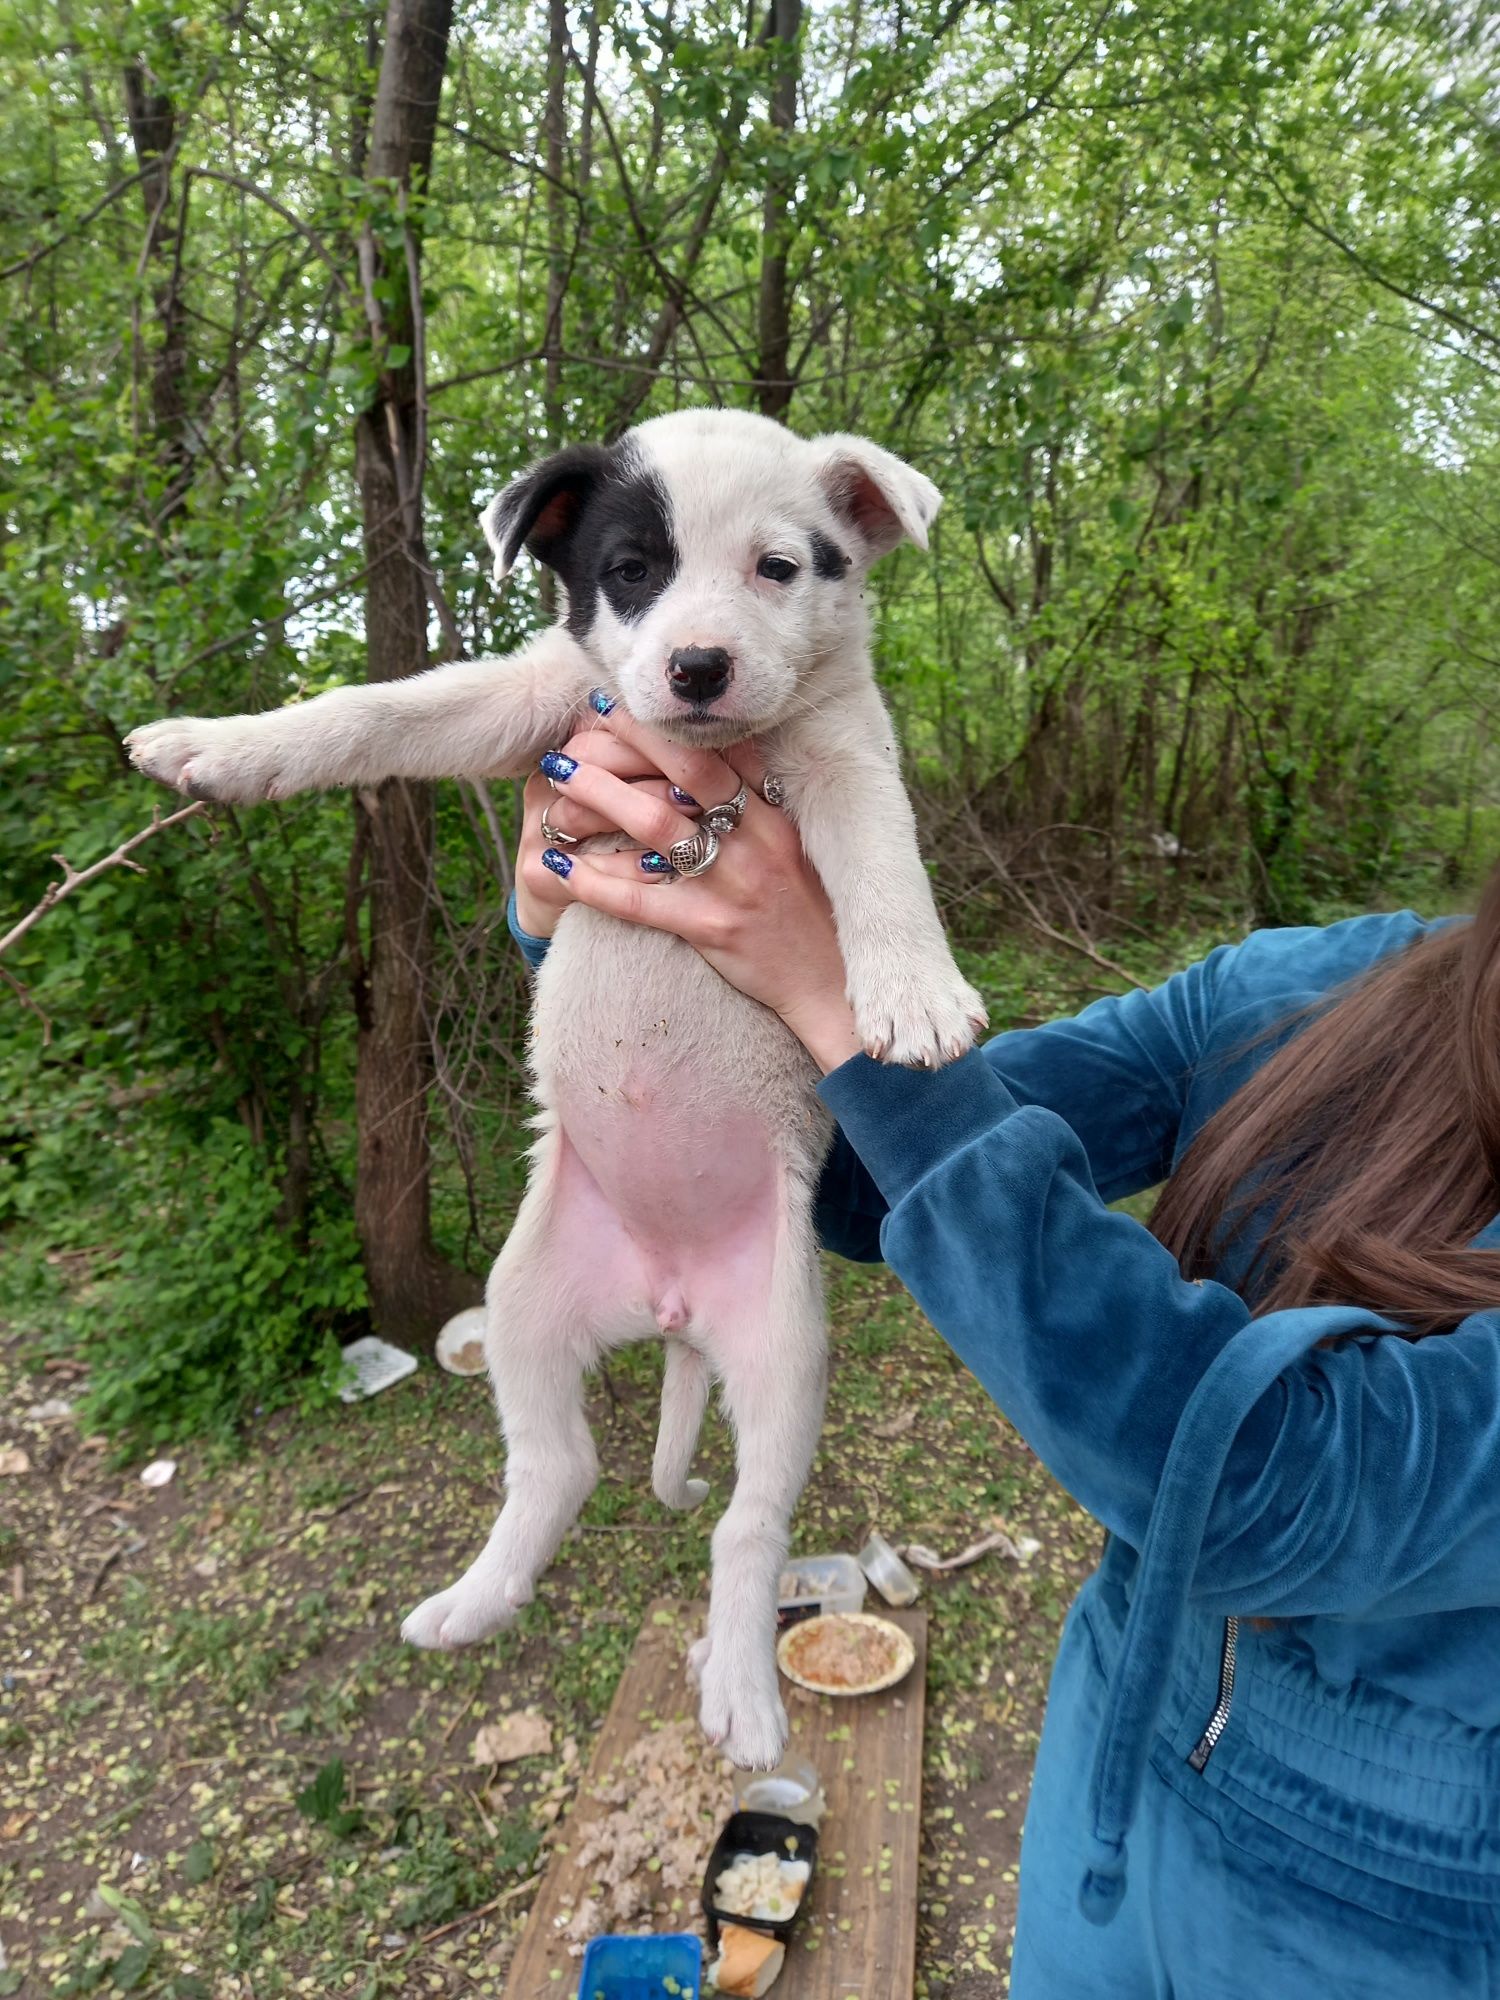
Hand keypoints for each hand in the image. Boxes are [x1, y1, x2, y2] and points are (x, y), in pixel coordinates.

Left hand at [514, 704, 862, 1073]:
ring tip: (555, 782)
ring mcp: (734, 881)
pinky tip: (558, 866)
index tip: (618, 707)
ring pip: (654, 823)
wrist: (828, 981)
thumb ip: (756, 801)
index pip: (718, 749)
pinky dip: (593, 880)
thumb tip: (708, 756)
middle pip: (684, 769)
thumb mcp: (792, 844)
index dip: (663, 725)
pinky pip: (639, 900)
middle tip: (575, 733)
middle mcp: (758, 836)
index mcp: (776, 810)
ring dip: (598, 796)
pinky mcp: (712, 927)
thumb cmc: (805, 908)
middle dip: (626, 743)